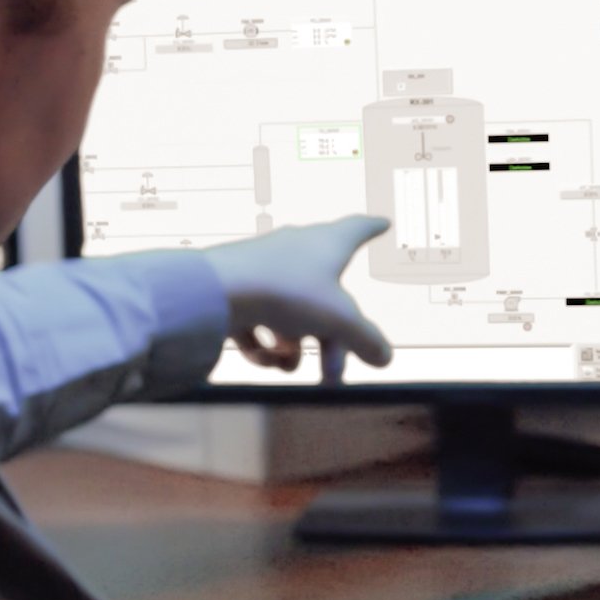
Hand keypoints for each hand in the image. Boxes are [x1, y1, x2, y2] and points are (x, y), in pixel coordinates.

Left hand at [200, 216, 392, 383]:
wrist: (214, 292)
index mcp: (327, 244)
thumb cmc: (285, 292)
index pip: (357, 229)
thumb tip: (385, 358)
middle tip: (333, 376)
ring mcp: (264, 269)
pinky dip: (263, 344)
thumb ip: (366, 340)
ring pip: (291, 312)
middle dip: (332, 339)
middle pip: (326, 296)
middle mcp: (296, 250)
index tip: (382, 223)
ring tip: (290, 367)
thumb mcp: (340, 320)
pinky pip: (258, 320)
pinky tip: (264, 361)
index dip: (372, 228)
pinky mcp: (236, 289)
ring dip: (295, 345)